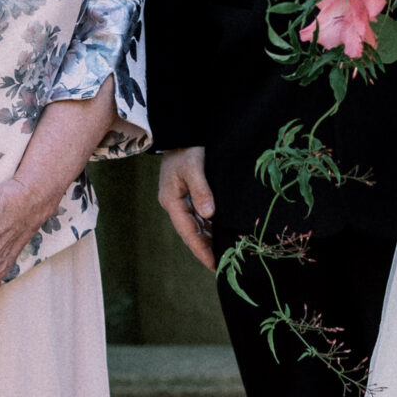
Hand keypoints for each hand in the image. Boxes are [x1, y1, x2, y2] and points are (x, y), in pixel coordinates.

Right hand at [159, 147, 215, 270]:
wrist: (181, 131)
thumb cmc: (187, 148)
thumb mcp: (194, 167)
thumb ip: (201, 190)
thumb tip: (210, 215)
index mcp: (172, 201)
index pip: (187, 232)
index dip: (200, 250)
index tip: (213, 265)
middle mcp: (175, 204)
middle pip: (191, 233)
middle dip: (205, 249)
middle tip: (222, 266)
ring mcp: (181, 200)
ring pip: (195, 226)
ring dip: (208, 239)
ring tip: (224, 253)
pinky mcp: (188, 194)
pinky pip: (199, 216)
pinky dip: (209, 226)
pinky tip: (220, 233)